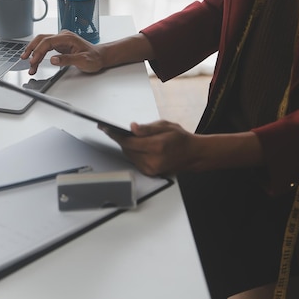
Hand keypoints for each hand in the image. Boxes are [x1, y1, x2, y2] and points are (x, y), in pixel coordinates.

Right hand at [21, 30, 104, 74]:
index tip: (33, 61)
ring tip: (30, 64)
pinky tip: (35, 60)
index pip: (47, 41)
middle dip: (31, 49)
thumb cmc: (94, 58)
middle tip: (25, 60)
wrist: (100, 57)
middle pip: (41, 39)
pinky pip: (46, 47)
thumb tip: (53, 59)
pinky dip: (39, 53)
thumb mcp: (83, 61)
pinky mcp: (60, 45)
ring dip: (33, 52)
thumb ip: (67, 60)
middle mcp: (63, 36)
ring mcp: (61, 40)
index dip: (38, 51)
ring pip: (42, 42)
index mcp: (67, 38)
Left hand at [100, 121, 263, 175]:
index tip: (105, 128)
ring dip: (125, 147)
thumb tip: (132, 128)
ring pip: (129, 156)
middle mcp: (153, 161)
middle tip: (112, 130)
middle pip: (127, 150)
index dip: (115, 135)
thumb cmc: (181, 138)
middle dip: (119, 140)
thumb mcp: (165, 126)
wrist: (193, 154)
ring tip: (122, 137)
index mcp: (157, 147)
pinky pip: (135, 161)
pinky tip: (133, 146)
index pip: (129, 142)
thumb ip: (147, 128)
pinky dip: (132, 153)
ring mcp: (152, 169)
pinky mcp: (151, 173)